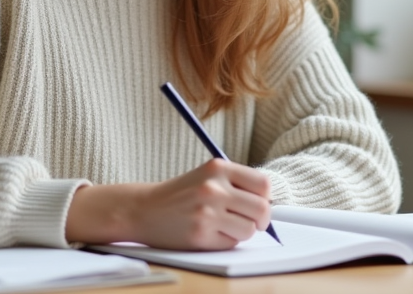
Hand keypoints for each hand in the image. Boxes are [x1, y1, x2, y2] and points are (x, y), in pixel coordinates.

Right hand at [65, 158, 271, 249]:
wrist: (144, 208)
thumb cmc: (180, 194)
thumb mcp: (207, 176)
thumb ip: (236, 183)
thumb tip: (268, 202)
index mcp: (218, 168)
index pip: (263, 184)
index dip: (265, 198)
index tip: (258, 203)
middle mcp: (213, 188)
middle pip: (262, 209)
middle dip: (260, 220)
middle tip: (250, 222)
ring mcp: (207, 212)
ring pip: (249, 230)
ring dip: (241, 232)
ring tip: (224, 226)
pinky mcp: (200, 235)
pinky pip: (231, 243)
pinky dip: (225, 241)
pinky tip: (209, 233)